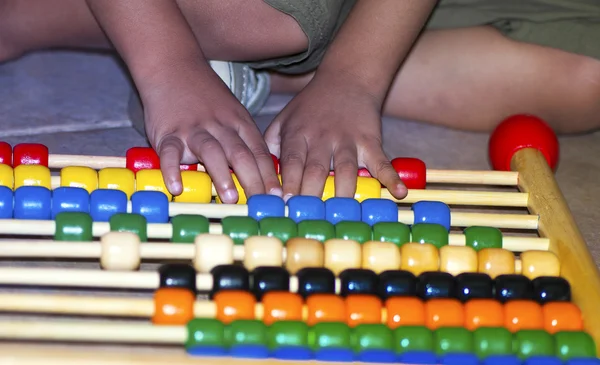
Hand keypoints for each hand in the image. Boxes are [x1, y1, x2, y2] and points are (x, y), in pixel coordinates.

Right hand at [140, 60, 281, 202]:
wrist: (173, 66)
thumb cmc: (206, 97)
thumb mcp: (233, 113)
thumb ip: (245, 141)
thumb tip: (262, 174)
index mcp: (240, 124)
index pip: (259, 153)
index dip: (270, 176)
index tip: (278, 197)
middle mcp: (220, 127)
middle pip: (241, 154)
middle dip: (253, 180)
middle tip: (261, 204)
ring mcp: (194, 130)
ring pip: (211, 152)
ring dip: (222, 175)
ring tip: (229, 198)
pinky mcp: (168, 133)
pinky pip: (170, 153)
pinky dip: (172, 170)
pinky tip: (176, 187)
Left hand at [264, 71, 406, 200]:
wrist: (348, 79)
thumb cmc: (311, 106)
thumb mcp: (284, 118)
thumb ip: (270, 144)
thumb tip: (260, 174)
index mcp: (298, 134)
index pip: (292, 161)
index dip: (288, 183)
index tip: (284, 203)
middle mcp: (322, 138)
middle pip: (316, 169)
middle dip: (310, 193)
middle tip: (307, 215)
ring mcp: (348, 140)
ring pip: (345, 169)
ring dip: (343, 191)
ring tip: (340, 213)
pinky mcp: (370, 141)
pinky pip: (381, 161)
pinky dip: (391, 176)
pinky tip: (397, 192)